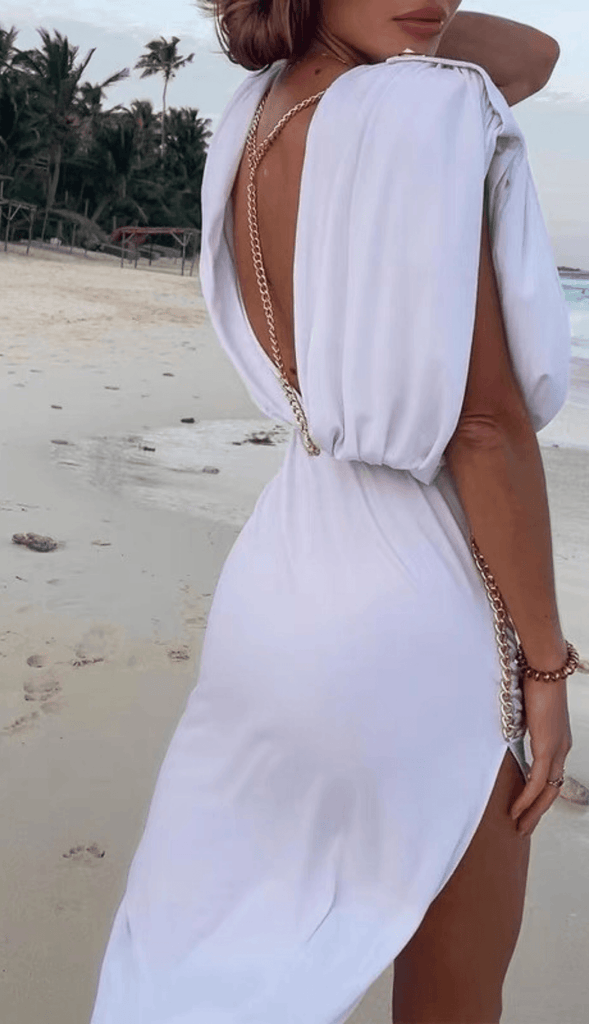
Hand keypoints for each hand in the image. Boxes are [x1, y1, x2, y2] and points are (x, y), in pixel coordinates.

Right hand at [510, 678, 572, 835]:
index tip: (526, 809)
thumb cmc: (533, 679)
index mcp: (558, 739)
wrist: (544, 665)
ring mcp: (557, 748)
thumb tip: (505, 733)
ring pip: (547, 791)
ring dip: (533, 811)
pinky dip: (527, 797)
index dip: (539, 796)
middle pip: (552, 790)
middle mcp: (562, 747)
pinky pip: (538, 780)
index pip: (551, 777)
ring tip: (519, 826)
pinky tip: (516, 810)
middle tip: (523, 828)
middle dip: (537, 812)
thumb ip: (519, 726)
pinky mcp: (548, 745)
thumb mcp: (524, 709)